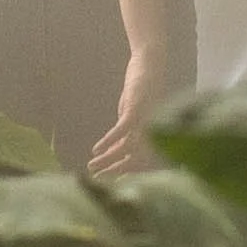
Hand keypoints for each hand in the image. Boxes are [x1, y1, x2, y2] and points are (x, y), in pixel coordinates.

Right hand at [88, 47, 169, 176]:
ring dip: (108, 160)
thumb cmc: (143, 90)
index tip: (112, 182)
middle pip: (135, 160)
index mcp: (153, 135)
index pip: (143, 162)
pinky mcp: (136, 109)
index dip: (128, 174)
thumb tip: (116, 150)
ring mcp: (145, 121)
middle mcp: (153, 132)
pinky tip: (95, 149)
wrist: (150, 64)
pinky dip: (108, 142)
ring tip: (92, 167)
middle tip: (98, 180)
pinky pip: (121, 131)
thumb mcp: (133, 115)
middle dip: (115, 172)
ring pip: (127, 149)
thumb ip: (127, 132)